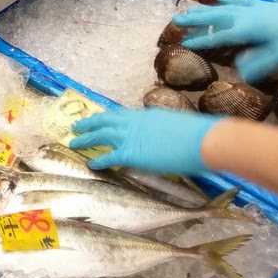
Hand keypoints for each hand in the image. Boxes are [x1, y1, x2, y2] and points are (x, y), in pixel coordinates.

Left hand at [70, 109, 220, 174]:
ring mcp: (131, 136)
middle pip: (105, 120)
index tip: (100, 119)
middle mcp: (134, 122)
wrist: (204, 140)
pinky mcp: (130, 153)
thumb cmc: (198, 135)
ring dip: (86, 138)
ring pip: (101, 134)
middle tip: (77, 126)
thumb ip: (165, 129)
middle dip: (90, 123)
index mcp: (147, 115)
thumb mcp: (177, 125)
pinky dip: (98, 159)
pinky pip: (108, 156)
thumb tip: (164, 137)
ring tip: (74, 141)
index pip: (121, 115)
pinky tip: (90, 163)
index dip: (108, 118)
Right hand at [173, 0, 277, 82]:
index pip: (218, 36)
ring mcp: (254, 7)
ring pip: (224, 6)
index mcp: (247, 29)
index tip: (184, 43)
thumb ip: (258, 64)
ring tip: (189, 8)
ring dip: (205, 8)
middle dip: (195, 18)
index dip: (200, 41)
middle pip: (215, 16)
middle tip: (175, 20)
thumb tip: (238, 73)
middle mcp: (246, 15)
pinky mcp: (263, 4)